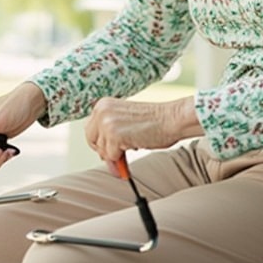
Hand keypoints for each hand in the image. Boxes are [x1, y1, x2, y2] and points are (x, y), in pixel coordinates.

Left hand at [84, 95, 201, 165]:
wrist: (171, 119)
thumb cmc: (154, 121)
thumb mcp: (125, 122)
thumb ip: (111, 133)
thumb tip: (104, 157)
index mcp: (103, 104)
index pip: (91, 130)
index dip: (101, 143)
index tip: (110, 150)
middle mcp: (101, 110)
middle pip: (91, 140)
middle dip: (104, 151)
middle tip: (119, 157)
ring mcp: (106, 122)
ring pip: (102, 150)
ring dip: (116, 154)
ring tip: (134, 144)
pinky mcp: (113, 134)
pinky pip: (112, 156)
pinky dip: (123, 158)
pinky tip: (136, 145)